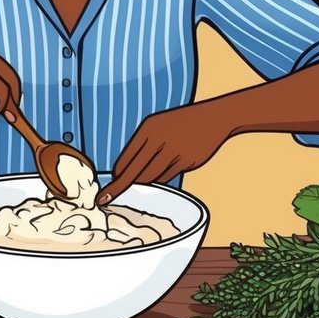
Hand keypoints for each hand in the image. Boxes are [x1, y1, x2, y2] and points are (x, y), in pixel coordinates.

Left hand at [97, 107, 227, 204]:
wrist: (213, 119)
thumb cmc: (181, 124)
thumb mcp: (157, 127)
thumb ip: (142, 147)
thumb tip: (125, 172)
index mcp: (148, 129)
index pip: (125, 160)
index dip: (116, 177)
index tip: (107, 189)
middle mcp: (158, 140)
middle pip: (134, 173)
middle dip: (119, 188)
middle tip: (105, 198)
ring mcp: (173, 151)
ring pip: (151, 178)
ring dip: (144, 184)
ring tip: (146, 180)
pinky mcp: (186, 161)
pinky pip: (167, 177)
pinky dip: (162, 179)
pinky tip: (166, 171)